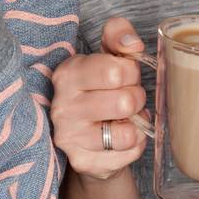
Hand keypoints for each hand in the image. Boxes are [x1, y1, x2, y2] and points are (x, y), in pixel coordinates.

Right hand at [50, 17, 147, 180]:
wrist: (88, 135)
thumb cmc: (102, 89)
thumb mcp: (108, 56)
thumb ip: (120, 37)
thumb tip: (133, 44)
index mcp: (67, 74)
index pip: (116, 71)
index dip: (131, 73)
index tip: (124, 77)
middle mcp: (62, 107)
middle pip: (125, 102)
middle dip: (136, 99)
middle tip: (126, 100)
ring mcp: (70, 138)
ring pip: (127, 133)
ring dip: (135, 124)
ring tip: (123, 119)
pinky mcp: (83, 162)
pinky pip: (130, 153)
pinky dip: (135, 144)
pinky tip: (121, 138)